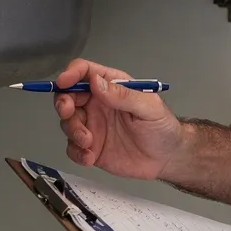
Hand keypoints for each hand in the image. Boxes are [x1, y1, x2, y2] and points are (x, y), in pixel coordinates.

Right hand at [53, 58, 185, 179]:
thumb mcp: (149, 107)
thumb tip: (96, 83)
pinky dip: (76, 152)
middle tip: (68, 113)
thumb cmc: (163, 128)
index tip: (64, 82)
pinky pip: (72, 147)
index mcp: (112, 87)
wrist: (167, 159)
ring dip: (72, 131)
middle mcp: (98, 104)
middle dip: (63, 103)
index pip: (85, 72)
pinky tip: (89, 156)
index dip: (71, 74)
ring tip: (88, 142)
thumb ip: (123, 95)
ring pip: (67, 122)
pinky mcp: (91, 147)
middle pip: (68, 96)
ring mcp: (93, 126)